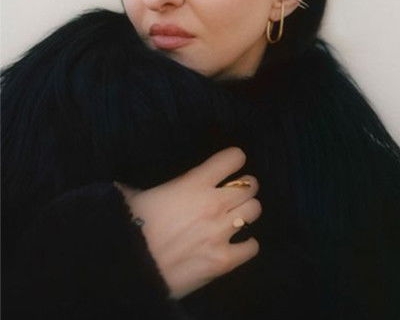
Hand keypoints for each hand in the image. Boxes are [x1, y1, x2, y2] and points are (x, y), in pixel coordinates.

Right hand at [115, 147, 260, 298]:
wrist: (127, 270)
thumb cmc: (127, 226)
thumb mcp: (132, 195)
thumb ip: (141, 187)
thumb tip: (130, 189)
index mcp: (194, 183)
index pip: (233, 158)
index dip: (233, 159)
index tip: (229, 164)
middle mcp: (214, 204)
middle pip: (251, 185)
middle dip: (245, 187)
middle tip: (233, 193)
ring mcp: (221, 233)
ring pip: (255, 211)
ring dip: (246, 212)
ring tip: (235, 217)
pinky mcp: (224, 261)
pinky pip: (252, 247)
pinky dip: (246, 245)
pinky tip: (236, 245)